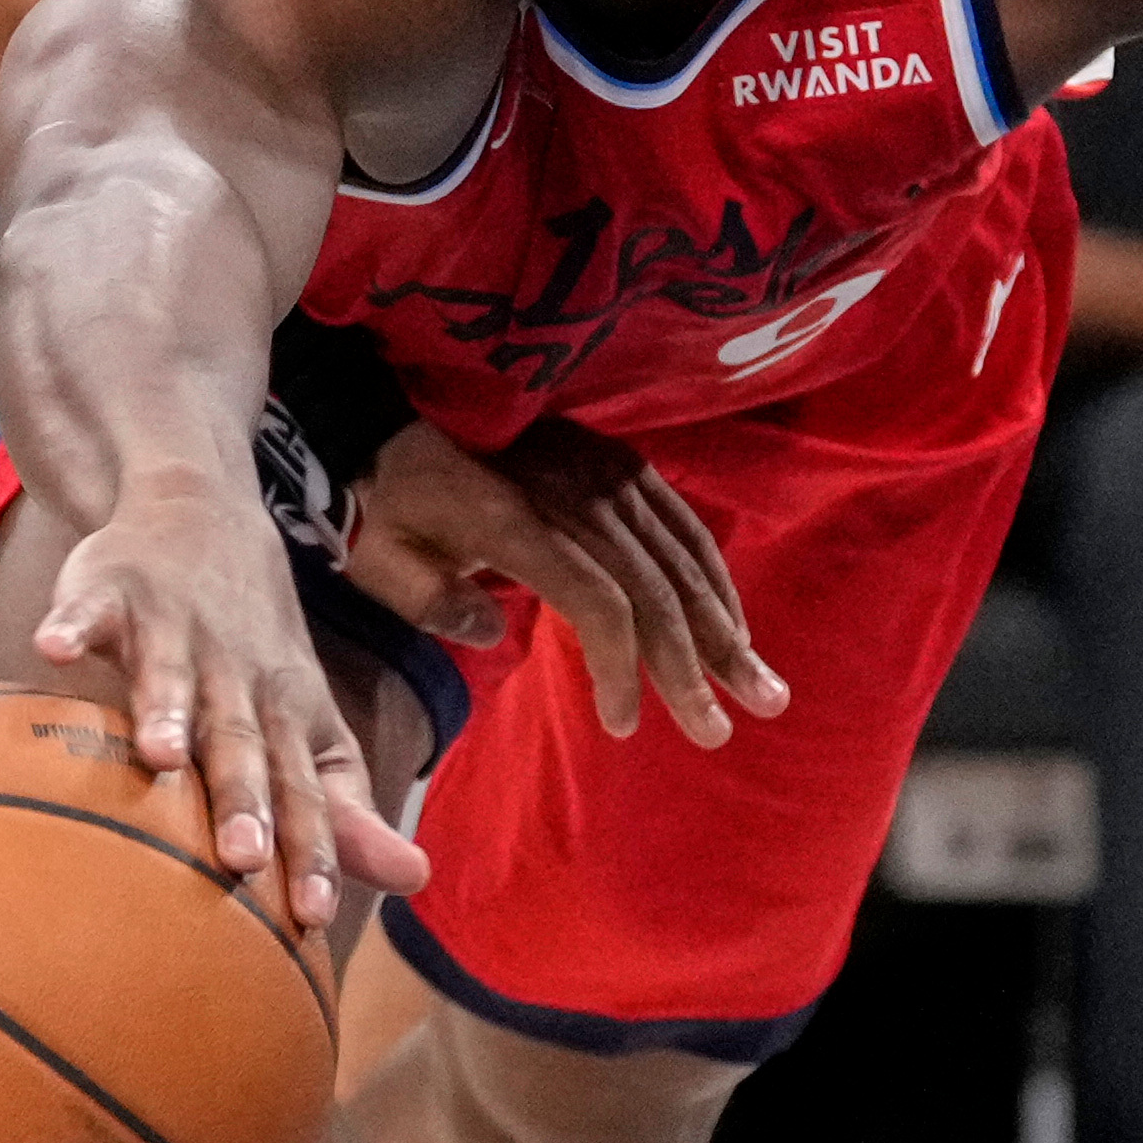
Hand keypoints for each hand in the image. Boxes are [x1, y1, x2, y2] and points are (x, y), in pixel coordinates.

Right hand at [27, 485, 429, 927]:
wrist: (206, 514)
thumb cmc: (254, 652)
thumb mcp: (309, 725)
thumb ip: (345, 806)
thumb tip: (415, 879)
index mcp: (285, 713)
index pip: (304, 790)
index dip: (311, 849)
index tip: (314, 916)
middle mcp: (235, 673)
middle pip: (240, 741)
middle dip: (244, 796)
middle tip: (243, 858)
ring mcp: (174, 628)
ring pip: (171, 673)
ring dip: (166, 709)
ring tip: (157, 756)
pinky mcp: (112, 591)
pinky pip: (90, 609)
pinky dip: (72, 624)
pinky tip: (52, 649)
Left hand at [350, 415, 784, 745]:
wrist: (395, 410)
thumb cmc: (386, 501)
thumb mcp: (384, 560)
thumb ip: (434, 602)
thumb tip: (493, 634)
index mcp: (518, 522)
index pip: (599, 601)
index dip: (622, 667)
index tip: (623, 724)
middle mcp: (577, 494)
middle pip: (655, 588)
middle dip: (696, 666)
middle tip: (721, 732)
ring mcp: (606, 474)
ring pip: (682, 559)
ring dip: (724, 629)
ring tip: (759, 688)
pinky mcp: (621, 463)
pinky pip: (682, 525)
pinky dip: (713, 579)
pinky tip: (733, 626)